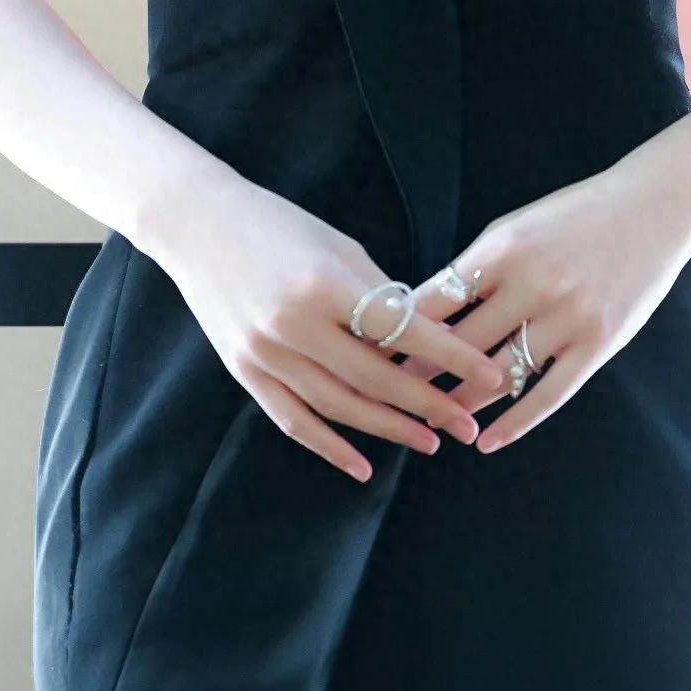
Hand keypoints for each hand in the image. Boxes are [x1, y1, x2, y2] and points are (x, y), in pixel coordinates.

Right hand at [160, 171, 507, 482]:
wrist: (198, 224)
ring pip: (339, 407)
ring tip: (431, 441)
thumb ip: (379, 294)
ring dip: (389, 430)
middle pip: (375, 378)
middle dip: (429, 404)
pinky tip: (362, 466)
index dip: (452, 357)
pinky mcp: (244, 371)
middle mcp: (294, 323)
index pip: (402, 330)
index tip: (493, 376)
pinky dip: (329, 447)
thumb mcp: (338, 246)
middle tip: (468, 425)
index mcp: (325, 283)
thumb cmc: (278, 224)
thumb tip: (425, 339)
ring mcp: (265, 352)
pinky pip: (294, 421)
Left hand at [399, 146, 690, 453]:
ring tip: (432, 420)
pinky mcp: (599, 343)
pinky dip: (516, 423)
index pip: (437, 298)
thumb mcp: (518, 225)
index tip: (370, 352)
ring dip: (460, 402)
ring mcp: (568, 316)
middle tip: (387, 396)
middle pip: (461, 343)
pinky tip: (489, 441)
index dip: (399, 329)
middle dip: (419, 373)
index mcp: (504, 247)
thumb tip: (429, 310)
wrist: (653, 207)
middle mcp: (533, 282)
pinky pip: (550, 394)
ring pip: (500, 375)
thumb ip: (479, 266)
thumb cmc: (575, 214)